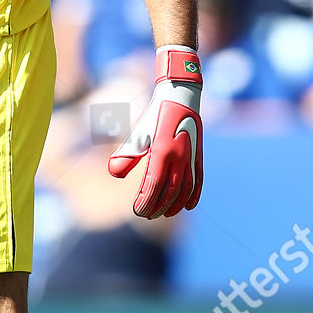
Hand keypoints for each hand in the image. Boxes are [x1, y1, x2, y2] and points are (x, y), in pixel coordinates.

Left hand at [107, 46, 202, 218]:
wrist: (179, 97)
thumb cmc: (153, 115)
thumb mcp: (137, 133)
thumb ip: (126, 154)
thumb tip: (113, 173)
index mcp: (161, 151)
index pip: (153, 185)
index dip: (146, 201)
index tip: (137, 211)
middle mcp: (178, 156)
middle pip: (169, 191)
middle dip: (158, 206)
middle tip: (147, 215)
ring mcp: (191, 157)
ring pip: (185, 189)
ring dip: (175, 204)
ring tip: (164, 213)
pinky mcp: (198, 156)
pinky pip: (198, 181)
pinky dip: (193, 195)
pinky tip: (187, 206)